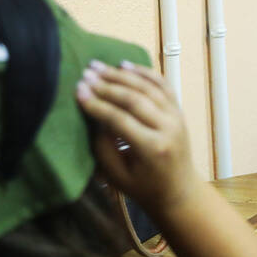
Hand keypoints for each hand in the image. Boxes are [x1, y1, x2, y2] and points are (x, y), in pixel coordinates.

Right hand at [75, 60, 200, 213]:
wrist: (179, 191)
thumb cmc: (143, 187)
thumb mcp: (117, 175)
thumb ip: (103, 145)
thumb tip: (92, 112)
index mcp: (153, 148)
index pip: (120, 119)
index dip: (97, 104)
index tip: (78, 91)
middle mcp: (168, 129)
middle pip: (135, 99)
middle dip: (107, 85)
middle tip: (86, 74)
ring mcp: (177, 118)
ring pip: (149, 88)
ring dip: (122, 75)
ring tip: (99, 66)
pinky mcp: (179, 111)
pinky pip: (163, 86)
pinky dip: (145, 73)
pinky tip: (125, 65)